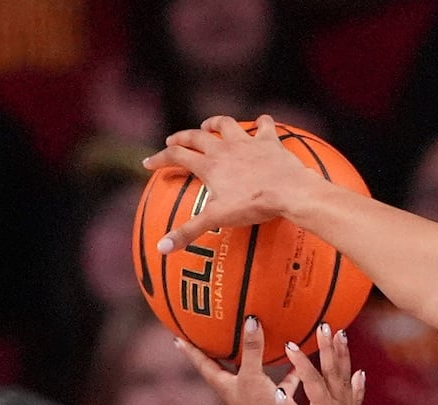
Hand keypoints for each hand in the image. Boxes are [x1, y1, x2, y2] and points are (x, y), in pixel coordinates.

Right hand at [145, 114, 316, 253]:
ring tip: (208, 125)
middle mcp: (224, 148)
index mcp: (208, 165)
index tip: (148, 163)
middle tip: (172, 140)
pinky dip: (262, 122)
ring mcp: (247, 142)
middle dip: (182, 138)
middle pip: (196, 137)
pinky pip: (265, 125)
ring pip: (225, 124)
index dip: (160, 159)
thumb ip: (189, 231)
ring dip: (214, 123)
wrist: (289, 191)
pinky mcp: (269, 141)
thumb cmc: (253, 205)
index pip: (176, 156)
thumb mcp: (217, 219)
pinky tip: (262, 122)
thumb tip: (161, 249)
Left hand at [179, 316, 297, 404]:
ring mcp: (256, 392)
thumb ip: (252, 349)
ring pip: (253, 368)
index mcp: (224, 383)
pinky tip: (296, 356)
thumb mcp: (252, 375)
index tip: (178, 335)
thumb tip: (251, 321)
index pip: (201, 362)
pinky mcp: (276, 396)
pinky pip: (282, 377)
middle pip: (223, 364)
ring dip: (253, 355)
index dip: (190, 349)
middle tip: (213, 331)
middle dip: (218, 349)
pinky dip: (288, 367)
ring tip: (254, 337)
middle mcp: (238, 387)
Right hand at [275, 323, 364, 404]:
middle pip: (334, 373)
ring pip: (346, 380)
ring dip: (343, 357)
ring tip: (342, 335)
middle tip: (325, 325)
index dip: (302, 361)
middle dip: (329, 348)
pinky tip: (360, 372)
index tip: (291, 343)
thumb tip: (281, 395)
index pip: (313, 381)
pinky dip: (358, 383)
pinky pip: (355, 398)